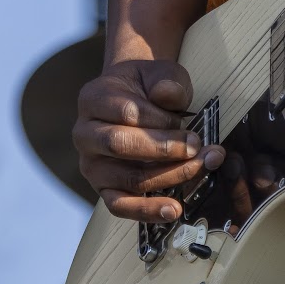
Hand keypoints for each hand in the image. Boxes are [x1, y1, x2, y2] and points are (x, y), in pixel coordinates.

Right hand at [74, 57, 225, 222]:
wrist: (136, 98)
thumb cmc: (149, 86)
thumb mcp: (162, 73)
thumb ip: (167, 81)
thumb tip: (167, 96)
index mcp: (93, 98)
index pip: (126, 112)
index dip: (160, 120)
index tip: (186, 123)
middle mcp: (84, 134)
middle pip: (120, 145)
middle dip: (164, 149)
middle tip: (195, 146)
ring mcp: (92, 164)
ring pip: (126, 178)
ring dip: (168, 176)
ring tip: (200, 167)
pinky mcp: (103, 188)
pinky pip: (120, 205)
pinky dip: (147, 210)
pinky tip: (173, 210)